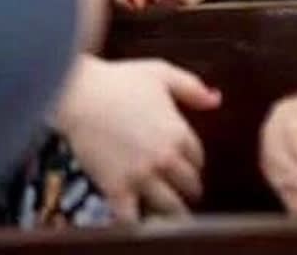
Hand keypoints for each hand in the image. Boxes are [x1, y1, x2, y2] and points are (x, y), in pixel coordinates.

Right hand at [57, 57, 220, 221]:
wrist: (80, 94)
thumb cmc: (119, 80)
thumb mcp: (162, 73)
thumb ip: (192, 87)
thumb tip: (216, 99)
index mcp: (178, 132)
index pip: (198, 158)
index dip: (194, 162)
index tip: (188, 165)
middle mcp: (165, 158)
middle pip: (189, 184)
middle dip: (189, 188)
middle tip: (183, 191)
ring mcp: (141, 176)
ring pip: (169, 206)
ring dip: (173, 210)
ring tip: (171, 212)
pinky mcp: (116, 188)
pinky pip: (132, 217)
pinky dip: (138, 222)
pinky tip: (139, 219)